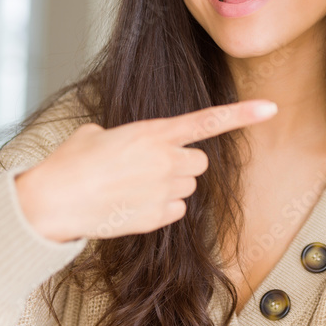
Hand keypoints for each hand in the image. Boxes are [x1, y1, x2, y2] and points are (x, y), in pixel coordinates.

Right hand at [14, 100, 278, 242]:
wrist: (54, 202)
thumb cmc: (71, 163)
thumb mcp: (97, 133)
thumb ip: (128, 135)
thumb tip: (127, 144)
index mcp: (153, 132)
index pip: (207, 121)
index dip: (242, 115)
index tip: (271, 108)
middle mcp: (167, 160)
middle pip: (199, 162)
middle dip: (181, 164)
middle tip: (149, 168)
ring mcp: (165, 190)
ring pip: (187, 187)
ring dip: (170, 186)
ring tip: (132, 188)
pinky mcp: (160, 217)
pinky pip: (176, 210)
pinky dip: (161, 209)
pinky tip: (133, 205)